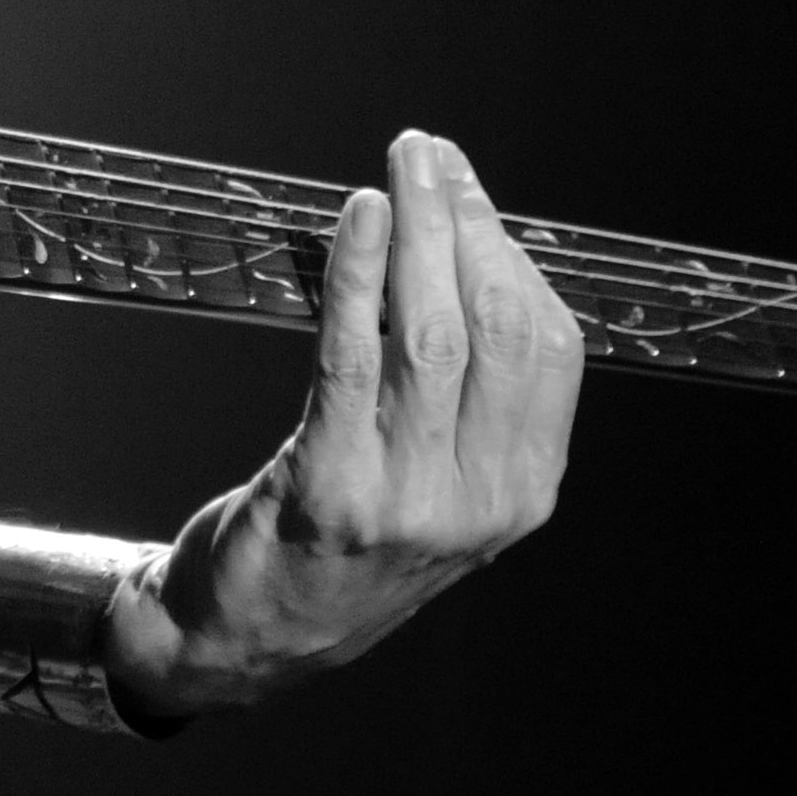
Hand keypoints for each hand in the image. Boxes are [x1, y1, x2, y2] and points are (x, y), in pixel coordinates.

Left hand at [103, 130, 582, 718]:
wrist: (248, 641)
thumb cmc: (343, 538)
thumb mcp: (441, 485)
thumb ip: (470, 395)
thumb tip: (466, 244)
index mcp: (524, 491)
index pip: (548, 344)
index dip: (508, 250)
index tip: (464, 187)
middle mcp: (482, 501)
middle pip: (498, 328)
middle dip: (466, 223)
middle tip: (428, 154)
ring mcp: (411, 501)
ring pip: (433, 335)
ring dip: (417, 232)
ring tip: (400, 166)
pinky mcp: (332, 489)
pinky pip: (354, 358)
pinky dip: (360, 275)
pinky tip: (359, 218)